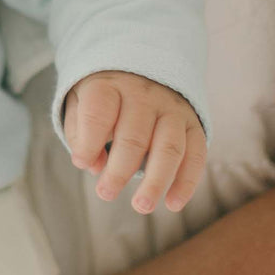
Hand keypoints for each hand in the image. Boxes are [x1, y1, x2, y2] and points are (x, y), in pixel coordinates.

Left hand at [63, 70, 206, 212]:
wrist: (141, 68)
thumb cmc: (104, 95)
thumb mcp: (80, 101)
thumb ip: (79, 131)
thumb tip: (92, 166)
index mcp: (110, 85)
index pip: (99, 113)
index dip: (89, 141)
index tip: (81, 163)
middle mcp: (144, 95)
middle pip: (134, 136)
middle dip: (119, 170)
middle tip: (105, 194)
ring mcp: (172, 109)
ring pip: (168, 148)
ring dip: (156, 181)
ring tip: (141, 206)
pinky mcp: (193, 124)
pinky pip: (195, 154)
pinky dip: (186, 182)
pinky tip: (173, 203)